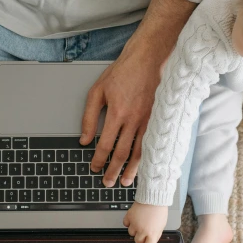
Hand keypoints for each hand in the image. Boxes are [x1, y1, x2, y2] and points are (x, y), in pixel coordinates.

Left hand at [80, 38, 160, 187]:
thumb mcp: (97, 91)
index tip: (94, 168)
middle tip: (107, 182)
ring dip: (131, 169)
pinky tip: (143, 166)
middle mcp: (133, 119)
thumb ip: (89, 117)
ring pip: (139, 151)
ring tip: (124, 181)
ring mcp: (147, 120)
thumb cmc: (121, 73)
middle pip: (121, 152)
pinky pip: (150, 143)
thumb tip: (84, 139)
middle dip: (113, 170)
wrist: (147, 59)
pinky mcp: (157, 118)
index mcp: (117, 113)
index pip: (105, 144)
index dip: (99, 159)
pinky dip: (146, 157)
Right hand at [123, 202, 167, 242]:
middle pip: (137, 241)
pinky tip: (135, 216)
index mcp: (153, 234)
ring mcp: (135, 224)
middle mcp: (143, 231)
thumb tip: (149, 241)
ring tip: (141, 220)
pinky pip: (126, 224)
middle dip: (140, 237)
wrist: (153, 197)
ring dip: (135, 229)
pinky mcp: (129, 217)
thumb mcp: (161, 226)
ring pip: (131, 233)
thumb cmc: (159, 211)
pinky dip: (129, 221)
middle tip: (145, 229)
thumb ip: (155, 235)